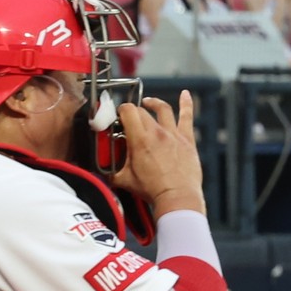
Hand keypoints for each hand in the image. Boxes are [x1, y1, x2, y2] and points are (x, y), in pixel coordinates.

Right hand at [115, 91, 206, 218]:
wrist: (177, 196)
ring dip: (153, 103)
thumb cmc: (152, 190)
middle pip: (142, 111)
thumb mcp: (125, 180)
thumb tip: (103, 170)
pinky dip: (186, 103)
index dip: (121, 110)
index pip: (128, 111)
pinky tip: (186, 94)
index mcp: (140, 139)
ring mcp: (173, 134)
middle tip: (130, 118)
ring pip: (163, 109)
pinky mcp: (187, 140)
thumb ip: (112, 172)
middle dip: (133, 111)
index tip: (119, 115)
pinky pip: (187, 117)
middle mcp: (157, 133)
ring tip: (148, 102)